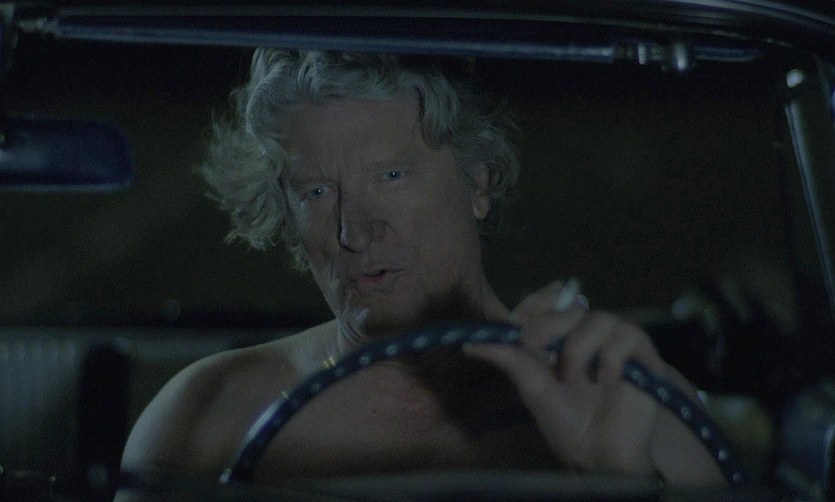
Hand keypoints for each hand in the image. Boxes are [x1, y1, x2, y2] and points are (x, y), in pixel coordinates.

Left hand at [464, 280, 723, 485]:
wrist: (604, 455)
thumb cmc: (569, 424)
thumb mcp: (533, 391)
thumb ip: (510, 361)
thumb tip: (471, 344)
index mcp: (557, 341)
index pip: (544, 307)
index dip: (531, 305)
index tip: (517, 324)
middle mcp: (584, 335)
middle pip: (567, 310)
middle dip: (548, 327)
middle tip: (534, 349)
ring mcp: (613, 341)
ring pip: (596, 319)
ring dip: (579, 347)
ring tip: (575, 377)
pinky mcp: (640, 353)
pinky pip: (626, 337)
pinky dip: (612, 357)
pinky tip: (608, 380)